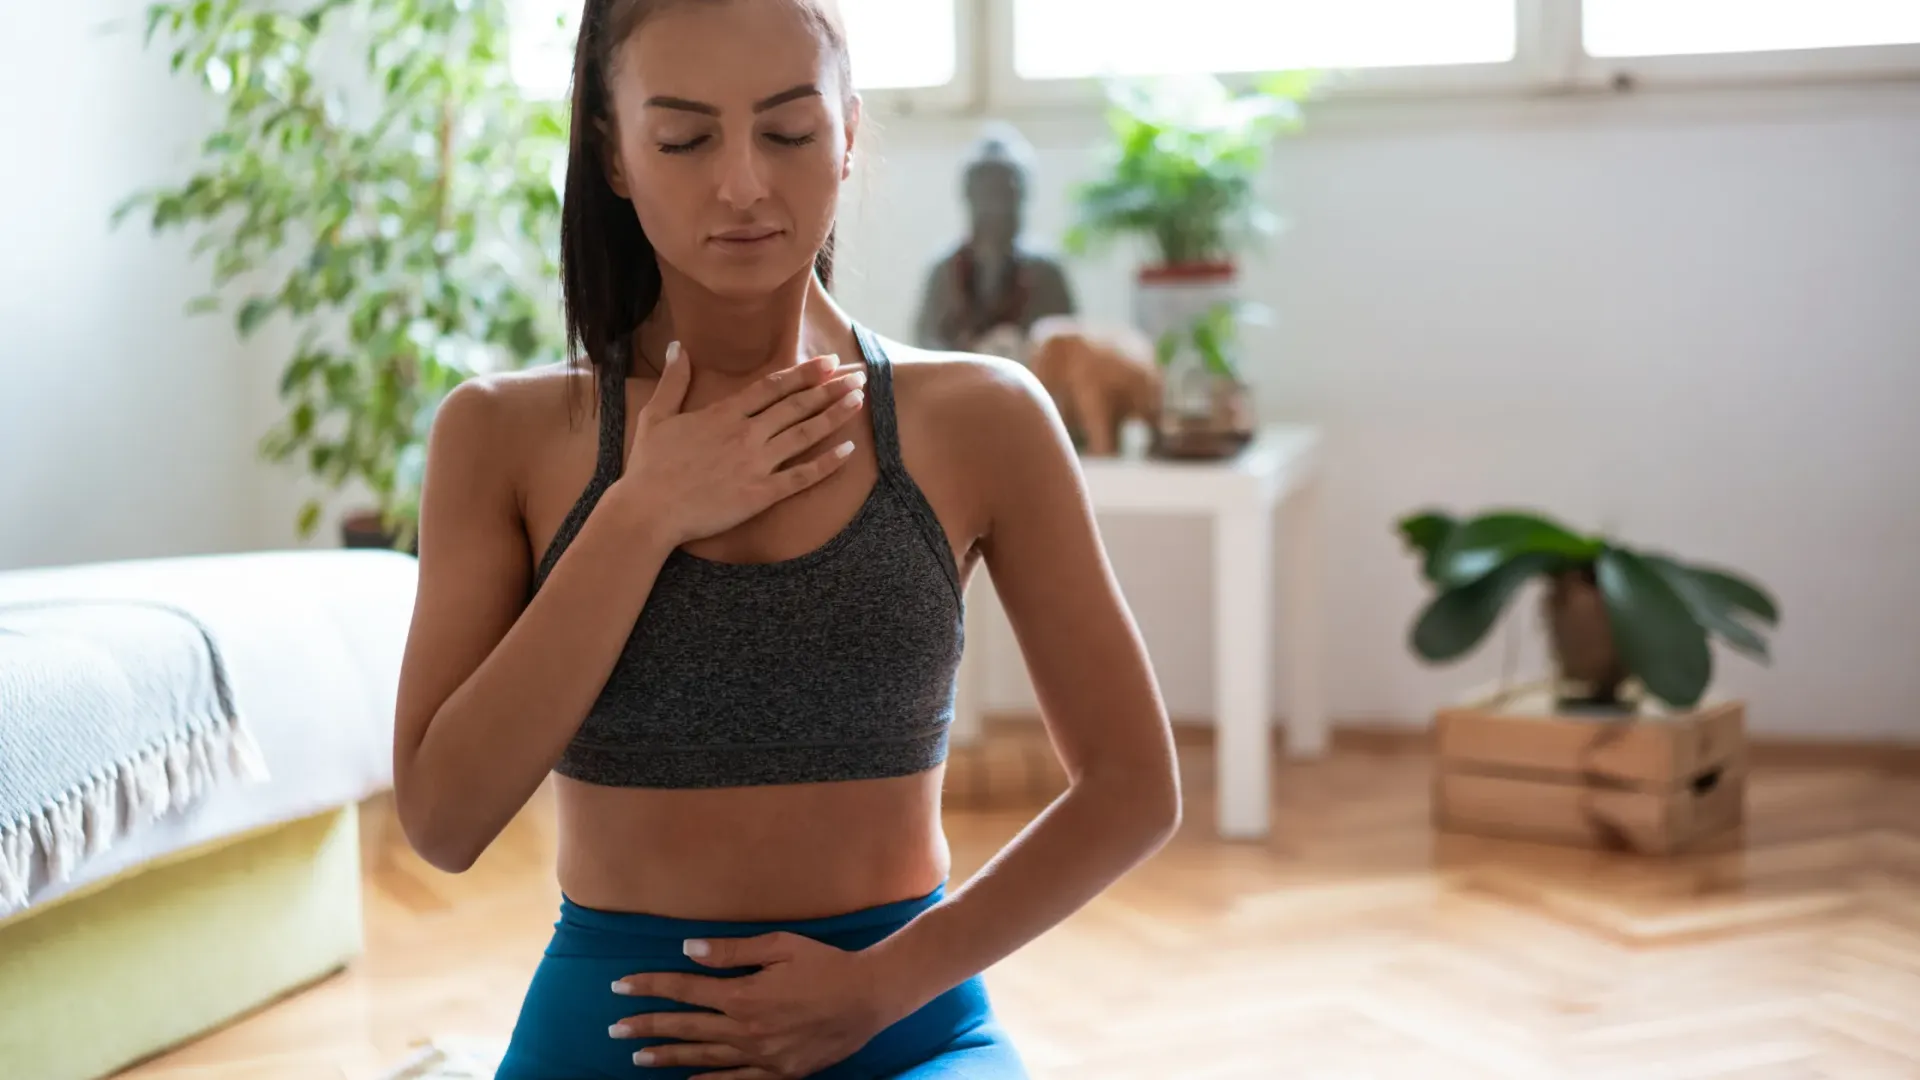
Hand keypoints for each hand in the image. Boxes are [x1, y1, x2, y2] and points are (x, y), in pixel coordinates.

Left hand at [610, 932, 895, 1077]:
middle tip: (613, 1027)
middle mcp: (746, 1030)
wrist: (869, 997)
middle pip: (685, 1028)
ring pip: (703, 1057)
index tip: (620, 986)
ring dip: (667, 1056)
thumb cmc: (826, 964)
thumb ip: (732, 951)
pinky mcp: (780, 1072)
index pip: (685, 990)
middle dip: (646, 1025)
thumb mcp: (780, 946)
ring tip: (636, 1056)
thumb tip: (688, 951)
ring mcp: (761, 1056)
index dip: (650, 986)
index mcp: (743, 995)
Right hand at [614, 341, 866, 547]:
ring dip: (834, 416)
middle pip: (796, 406)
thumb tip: (677, 346)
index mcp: (723, 413)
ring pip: (804, 435)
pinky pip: (801, 477)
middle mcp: (745, 434)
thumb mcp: (656, 415)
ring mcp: (755, 464)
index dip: (803, 373)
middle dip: (830, 388)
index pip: (772, 387)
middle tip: (858, 375)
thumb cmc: (649, 466)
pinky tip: (847, 451)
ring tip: (859, 400)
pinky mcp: (760, 494)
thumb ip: (673, 380)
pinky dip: (826, 464)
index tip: (828, 362)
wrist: (649, 511)